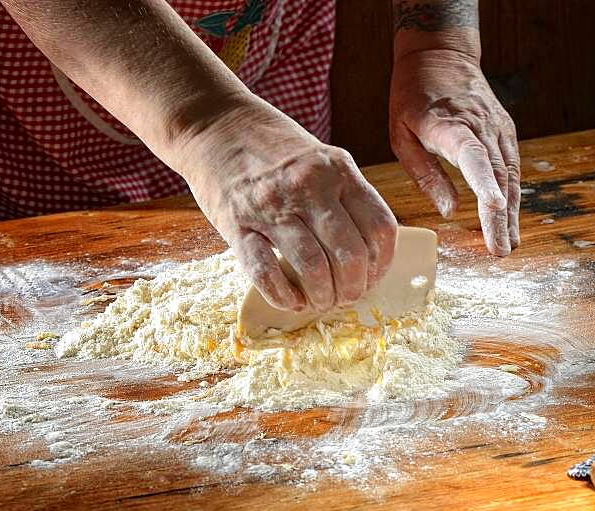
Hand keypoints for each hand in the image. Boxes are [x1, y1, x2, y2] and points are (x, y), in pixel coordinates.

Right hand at [179, 98, 397, 311]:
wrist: (214, 125)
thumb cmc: (272, 147)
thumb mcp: (320, 158)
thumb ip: (345, 195)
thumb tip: (369, 249)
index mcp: (337, 170)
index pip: (378, 227)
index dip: (381, 263)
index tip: (373, 276)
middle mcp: (308, 187)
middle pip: (349, 254)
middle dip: (353, 287)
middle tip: (346, 297)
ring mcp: (271, 207)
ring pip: (312, 267)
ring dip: (322, 296)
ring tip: (321, 301)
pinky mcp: (237, 226)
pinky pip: (265, 272)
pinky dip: (283, 295)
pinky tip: (291, 300)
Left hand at [390, 49, 519, 255]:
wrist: (441, 54)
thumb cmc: (413, 97)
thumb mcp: (402, 134)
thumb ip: (425, 173)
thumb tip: (449, 211)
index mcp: (450, 126)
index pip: (473, 156)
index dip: (485, 183)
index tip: (495, 208)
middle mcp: (481, 127)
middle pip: (497, 176)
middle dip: (500, 216)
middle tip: (500, 251)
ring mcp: (498, 129)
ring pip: (509, 176)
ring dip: (511, 213)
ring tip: (508, 245)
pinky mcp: (505, 132)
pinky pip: (511, 169)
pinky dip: (512, 197)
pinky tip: (509, 222)